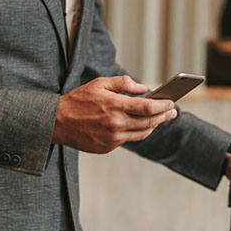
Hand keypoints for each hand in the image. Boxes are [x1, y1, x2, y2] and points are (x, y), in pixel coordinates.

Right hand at [52, 75, 177, 153]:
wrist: (57, 122)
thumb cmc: (78, 100)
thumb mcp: (100, 84)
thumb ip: (123, 83)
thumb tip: (143, 88)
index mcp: (114, 106)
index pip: (148, 108)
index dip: (163, 106)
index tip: (171, 102)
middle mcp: (115, 124)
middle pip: (149, 122)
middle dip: (164, 116)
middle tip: (173, 112)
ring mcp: (112, 138)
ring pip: (141, 133)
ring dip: (153, 126)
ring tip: (160, 119)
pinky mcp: (108, 147)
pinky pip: (128, 139)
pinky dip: (136, 132)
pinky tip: (140, 125)